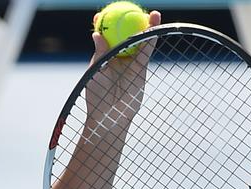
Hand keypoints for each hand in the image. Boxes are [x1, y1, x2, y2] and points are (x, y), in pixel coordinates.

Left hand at [85, 11, 161, 131]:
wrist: (110, 117)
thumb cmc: (97, 97)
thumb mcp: (95, 73)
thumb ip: (99, 54)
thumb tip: (96, 34)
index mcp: (102, 57)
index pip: (104, 38)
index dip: (104, 25)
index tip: (101, 14)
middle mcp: (117, 58)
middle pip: (124, 35)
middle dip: (127, 21)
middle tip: (128, 7)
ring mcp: (130, 63)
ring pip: (139, 41)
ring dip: (146, 27)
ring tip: (152, 14)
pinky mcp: (141, 69)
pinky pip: (147, 52)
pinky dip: (151, 39)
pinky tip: (155, 28)